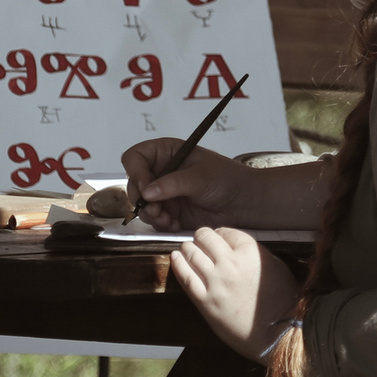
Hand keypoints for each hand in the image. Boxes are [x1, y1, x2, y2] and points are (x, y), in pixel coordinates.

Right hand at [122, 139, 248, 230]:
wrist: (243, 203)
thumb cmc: (227, 179)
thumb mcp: (200, 177)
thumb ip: (173, 183)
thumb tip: (147, 191)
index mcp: (166, 152)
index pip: (136, 157)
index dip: (135, 171)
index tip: (145, 187)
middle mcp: (161, 171)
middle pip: (133, 183)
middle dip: (142, 198)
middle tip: (156, 209)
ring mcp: (164, 193)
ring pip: (141, 204)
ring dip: (151, 214)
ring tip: (167, 218)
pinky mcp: (169, 212)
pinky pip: (153, 219)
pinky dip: (160, 224)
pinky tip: (175, 224)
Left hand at [170, 228, 300, 361]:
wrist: (278, 333)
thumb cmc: (283, 301)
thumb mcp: (275, 266)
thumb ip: (253, 253)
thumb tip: (235, 248)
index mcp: (249, 251)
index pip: (225, 232)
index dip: (220, 235)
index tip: (218, 240)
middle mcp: (229, 262)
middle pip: (205, 238)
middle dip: (201, 238)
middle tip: (200, 242)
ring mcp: (215, 282)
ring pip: (191, 254)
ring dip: (187, 249)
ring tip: (185, 249)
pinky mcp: (205, 301)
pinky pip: (185, 277)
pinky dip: (178, 264)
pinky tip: (175, 258)